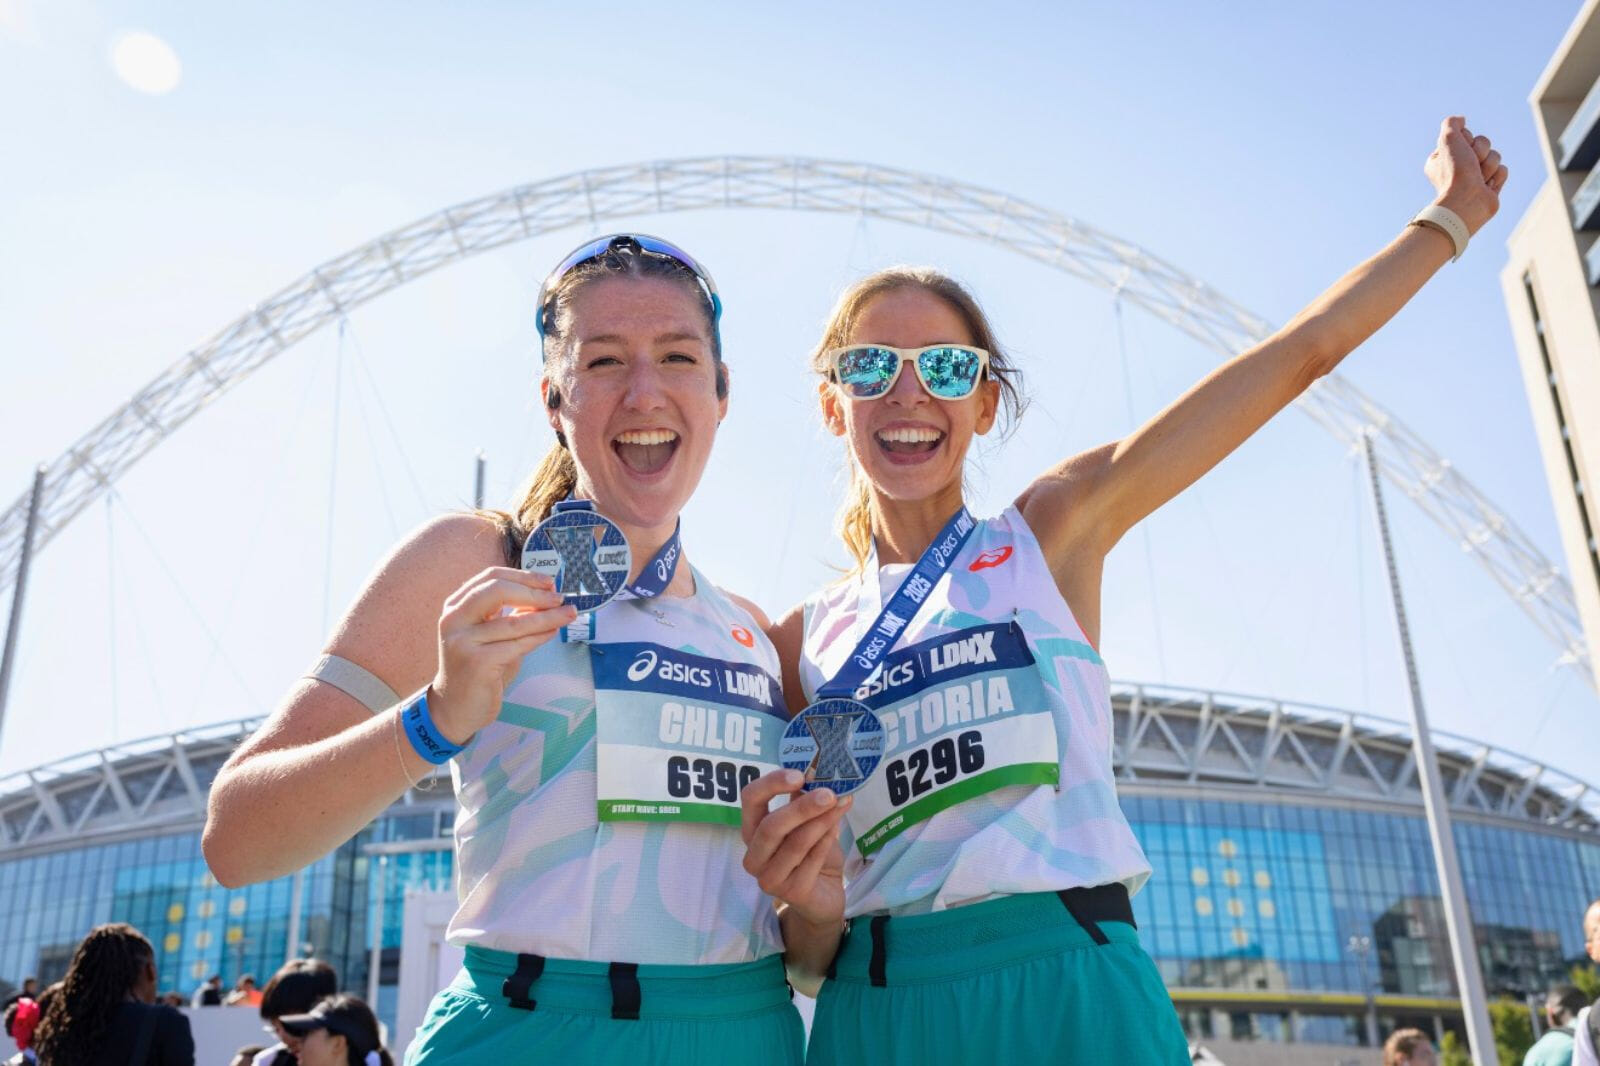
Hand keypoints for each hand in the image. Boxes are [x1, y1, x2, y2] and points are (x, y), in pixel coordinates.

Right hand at [429, 567, 576, 743]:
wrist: (456, 708)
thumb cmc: (479, 669)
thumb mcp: (492, 634)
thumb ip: (511, 614)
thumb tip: (546, 595)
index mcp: (456, 606)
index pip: (491, 576)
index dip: (523, 576)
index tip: (549, 582)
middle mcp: (454, 619)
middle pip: (498, 590)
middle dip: (534, 592)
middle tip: (559, 598)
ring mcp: (463, 641)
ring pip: (514, 622)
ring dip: (547, 616)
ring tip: (568, 614)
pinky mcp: (477, 663)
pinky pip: (517, 645)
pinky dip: (539, 637)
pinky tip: (552, 632)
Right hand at [741, 769, 850, 925]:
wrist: (824, 895)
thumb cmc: (811, 853)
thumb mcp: (807, 822)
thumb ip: (804, 799)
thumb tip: (817, 770)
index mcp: (752, 831)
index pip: (750, 799)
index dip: (772, 784)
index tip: (799, 775)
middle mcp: (754, 855)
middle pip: (771, 826)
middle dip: (802, 807)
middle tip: (829, 793)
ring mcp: (769, 878)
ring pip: (795, 843)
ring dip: (821, 821)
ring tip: (842, 805)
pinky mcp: (791, 893)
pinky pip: (811, 860)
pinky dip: (826, 841)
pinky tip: (837, 829)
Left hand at [1425, 115, 1506, 235]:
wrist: (1467, 202)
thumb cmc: (1455, 172)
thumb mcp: (1448, 139)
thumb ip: (1452, 123)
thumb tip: (1462, 120)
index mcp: (1443, 157)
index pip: (1466, 135)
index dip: (1467, 139)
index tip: (1460, 151)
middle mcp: (1458, 167)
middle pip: (1483, 143)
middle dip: (1480, 151)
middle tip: (1471, 164)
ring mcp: (1475, 177)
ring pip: (1495, 156)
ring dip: (1489, 165)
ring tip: (1478, 179)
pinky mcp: (1490, 187)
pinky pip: (1503, 170)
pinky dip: (1497, 177)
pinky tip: (1486, 187)